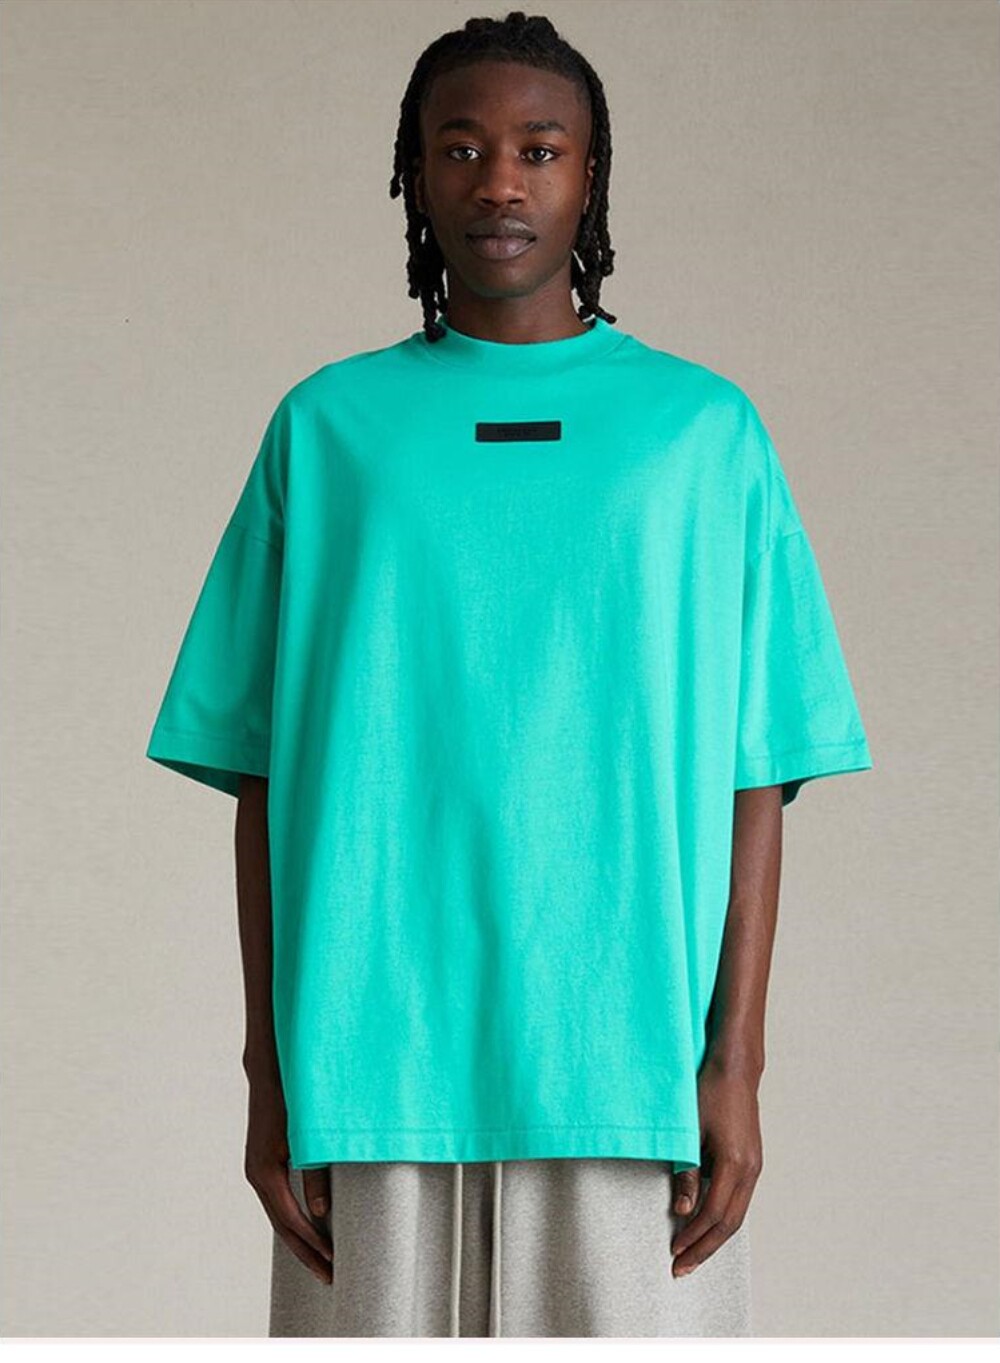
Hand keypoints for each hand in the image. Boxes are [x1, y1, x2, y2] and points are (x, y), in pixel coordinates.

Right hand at [244, 1070, 332, 1284]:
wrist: (268, 1070)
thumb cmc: (291, 1097)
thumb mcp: (305, 1136)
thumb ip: (314, 1171)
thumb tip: (321, 1212)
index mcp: (265, 1172)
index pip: (291, 1220)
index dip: (312, 1243)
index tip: (332, 1261)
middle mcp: (257, 1175)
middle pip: (282, 1226)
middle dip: (306, 1252)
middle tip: (330, 1276)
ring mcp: (257, 1170)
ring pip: (278, 1215)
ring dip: (300, 1239)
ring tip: (322, 1260)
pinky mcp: (263, 1163)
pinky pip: (277, 1201)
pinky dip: (292, 1220)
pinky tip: (307, 1228)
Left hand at [669, 1052, 762, 1276]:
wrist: (735, 1068)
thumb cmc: (709, 1093)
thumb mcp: (691, 1132)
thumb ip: (687, 1173)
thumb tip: (682, 1212)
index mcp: (736, 1164)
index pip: (714, 1215)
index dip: (693, 1237)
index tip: (674, 1251)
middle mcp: (751, 1170)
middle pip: (729, 1224)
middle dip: (705, 1248)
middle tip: (681, 1268)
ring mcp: (754, 1166)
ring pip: (737, 1214)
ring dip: (714, 1236)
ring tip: (692, 1253)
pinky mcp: (752, 1160)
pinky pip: (739, 1199)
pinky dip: (722, 1217)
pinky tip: (706, 1224)